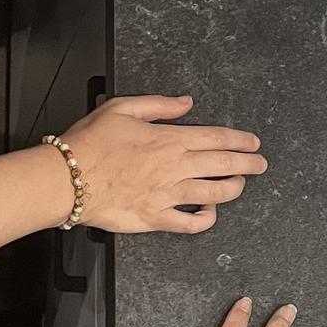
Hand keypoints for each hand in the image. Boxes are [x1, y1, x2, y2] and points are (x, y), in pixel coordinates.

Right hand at [61, 93, 267, 233]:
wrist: (65, 179)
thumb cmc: (89, 143)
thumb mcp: (122, 108)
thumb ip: (159, 105)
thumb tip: (186, 103)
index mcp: (168, 139)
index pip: (216, 138)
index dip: (240, 141)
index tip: (253, 143)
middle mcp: (174, 168)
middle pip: (223, 164)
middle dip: (248, 164)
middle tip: (260, 164)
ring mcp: (167, 195)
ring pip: (214, 193)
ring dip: (233, 188)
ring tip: (240, 184)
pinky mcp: (155, 218)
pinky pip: (190, 224)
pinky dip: (206, 219)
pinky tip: (210, 213)